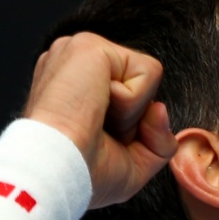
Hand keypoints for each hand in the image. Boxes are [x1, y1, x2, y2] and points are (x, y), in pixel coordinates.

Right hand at [23, 32, 176, 208]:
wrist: (58, 170)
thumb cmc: (86, 174)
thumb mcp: (136, 163)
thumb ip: (159, 139)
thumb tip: (159, 107)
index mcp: (78, 87)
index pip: (135, 99)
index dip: (134, 131)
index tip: (101, 143)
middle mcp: (76, 64)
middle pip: (144, 89)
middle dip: (135, 122)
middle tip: (100, 134)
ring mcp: (79, 50)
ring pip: (147, 79)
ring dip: (132, 113)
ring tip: (95, 119)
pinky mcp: (91, 45)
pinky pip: (149, 72)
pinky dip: (133, 101)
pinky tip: (97, 105)